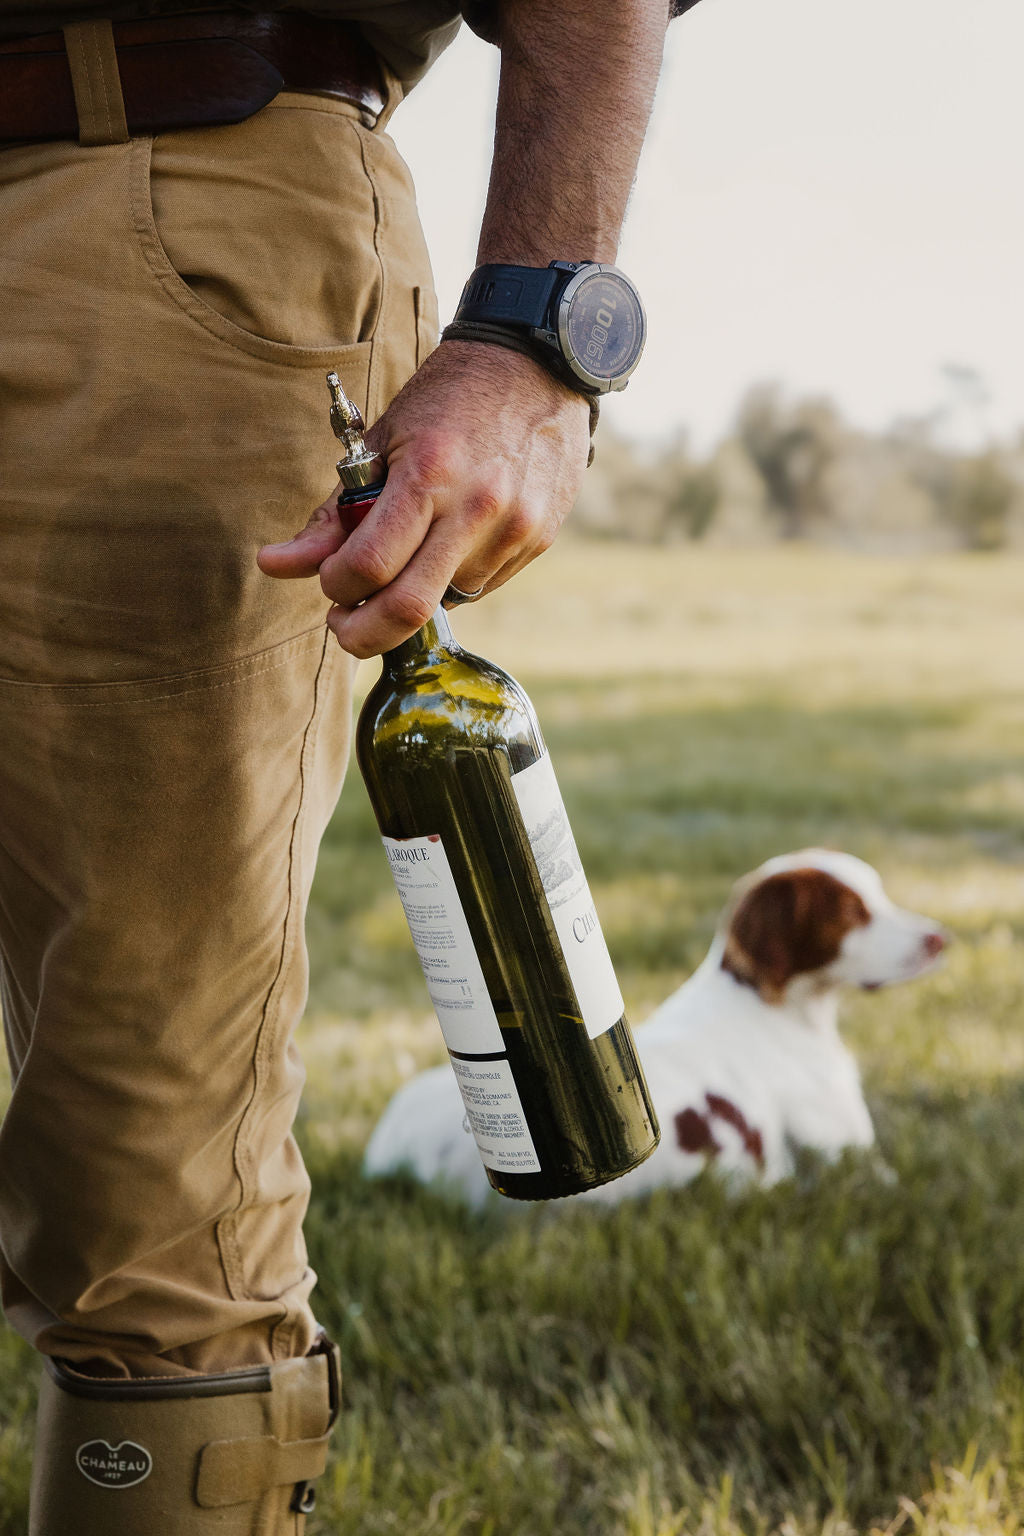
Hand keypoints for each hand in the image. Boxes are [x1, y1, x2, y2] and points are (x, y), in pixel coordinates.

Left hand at [257, 341, 589, 657]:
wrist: (537, 366)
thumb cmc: (446, 399)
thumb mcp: (378, 443)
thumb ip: (331, 515)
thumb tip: (274, 566)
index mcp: (429, 472)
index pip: (369, 566)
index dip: (335, 587)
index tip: (330, 583)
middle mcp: (477, 506)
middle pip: (409, 609)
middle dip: (363, 635)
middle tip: (344, 627)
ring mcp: (515, 527)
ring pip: (447, 600)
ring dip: (414, 594)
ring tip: (409, 555)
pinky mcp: (538, 538)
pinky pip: (482, 585)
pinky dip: (452, 578)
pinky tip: (451, 539)